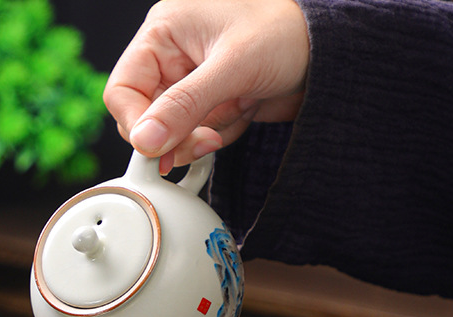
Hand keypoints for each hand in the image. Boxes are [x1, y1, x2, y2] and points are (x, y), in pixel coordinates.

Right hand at [104, 0, 309, 171]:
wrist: (330, 53)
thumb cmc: (286, 34)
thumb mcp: (232, 67)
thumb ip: (183, 105)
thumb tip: (145, 141)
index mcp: (164, 33)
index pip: (122, 91)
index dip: (137, 124)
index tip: (160, 147)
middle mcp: (170, 58)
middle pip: (144, 118)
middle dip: (176, 134)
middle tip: (206, 137)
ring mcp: (188, 84)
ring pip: (171, 133)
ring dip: (202, 135)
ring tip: (235, 111)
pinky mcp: (207, 105)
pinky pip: (196, 137)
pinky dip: (219, 135)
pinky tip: (243, 111)